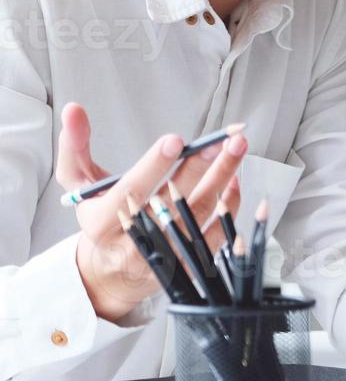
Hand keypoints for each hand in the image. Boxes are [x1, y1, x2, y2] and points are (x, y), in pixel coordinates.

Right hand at [57, 103, 247, 321]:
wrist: (113, 271)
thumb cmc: (100, 218)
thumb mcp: (78, 184)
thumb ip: (74, 147)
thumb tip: (74, 109)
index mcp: (102, 221)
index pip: (131, 190)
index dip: (154, 166)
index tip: (175, 141)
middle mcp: (135, 240)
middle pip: (173, 201)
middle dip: (199, 167)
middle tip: (220, 141)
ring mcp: (165, 254)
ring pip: (200, 213)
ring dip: (222, 178)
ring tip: (236, 147)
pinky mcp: (189, 263)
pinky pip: (217, 234)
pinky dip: (229, 205)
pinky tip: (234, 180)